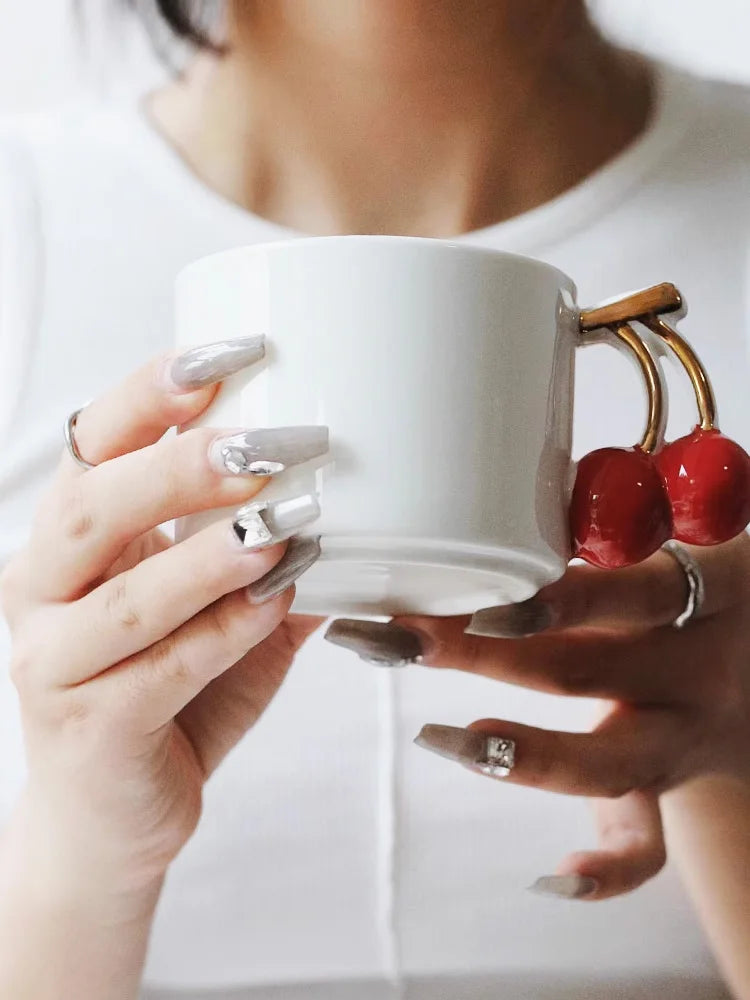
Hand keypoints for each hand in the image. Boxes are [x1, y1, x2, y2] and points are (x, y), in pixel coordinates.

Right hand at [0, 343, 324, 894]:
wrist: (114, 818)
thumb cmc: (165, 695)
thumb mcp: (210, 610)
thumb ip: (262, 555)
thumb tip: (354, 496)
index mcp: (71, 539)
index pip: (95, 442)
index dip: (152, 391)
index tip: (231, 353)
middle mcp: (43, 589)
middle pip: (95, 506)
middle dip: (183, 466)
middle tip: (268, 443)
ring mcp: (55, 660)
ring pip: (126, 594)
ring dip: (210, 553)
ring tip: (283, 522)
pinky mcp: (88, 727)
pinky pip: (160, 670)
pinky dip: (225, 633)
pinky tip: (278, 603)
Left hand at [325, 534, 749, 899]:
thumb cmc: (713, 586)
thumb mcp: (688, 545)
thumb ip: (615, 529)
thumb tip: (498, 487)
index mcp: (710, 591)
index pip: (629, 594)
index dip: (557, 600)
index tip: (474, 597)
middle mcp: (698, 670)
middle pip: (585, 670)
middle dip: (480, 654)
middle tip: (394, 636)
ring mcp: (689, 737)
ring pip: (609, 764)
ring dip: (518, 753)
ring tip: (436, 735)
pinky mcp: (678, 784)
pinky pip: (654, 844)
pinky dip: (608, 869)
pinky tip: (553, 878)